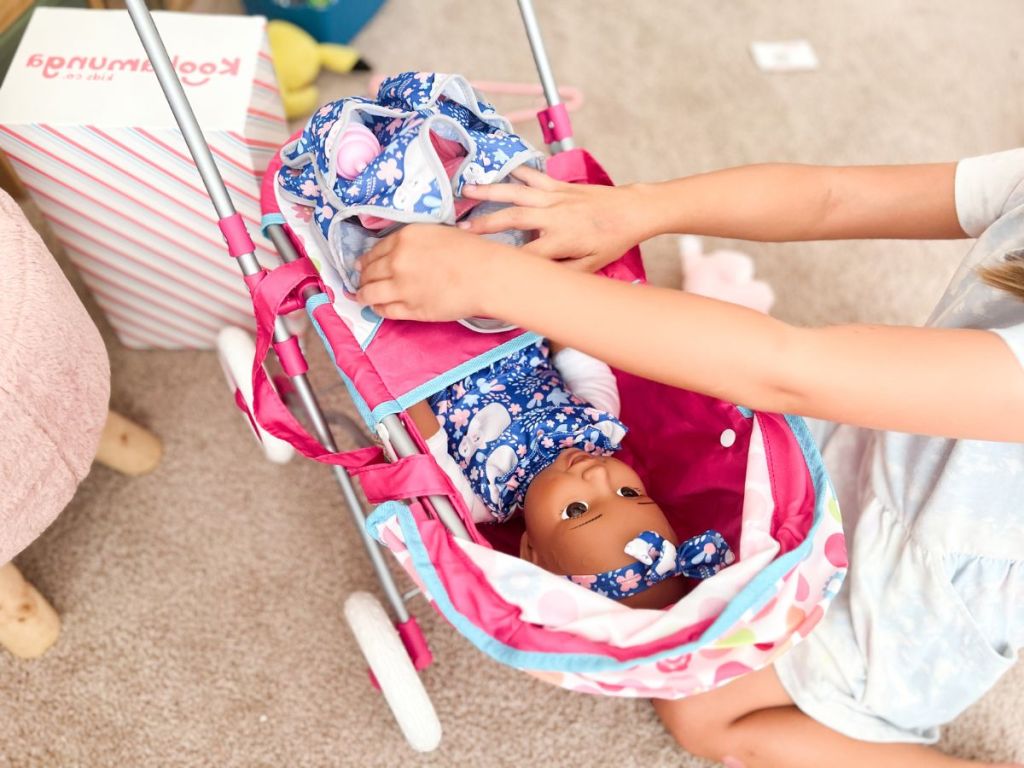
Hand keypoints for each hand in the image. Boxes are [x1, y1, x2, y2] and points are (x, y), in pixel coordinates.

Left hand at [355, 224, 507, 321]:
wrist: (485, 276)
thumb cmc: (470, 251)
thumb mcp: (437, 233)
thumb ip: (413, 241)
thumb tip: (397, 251)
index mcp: (404, 238)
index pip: (374, 251)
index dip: (366, 260)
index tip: (362, 265)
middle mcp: (396, 261)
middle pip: (369, 271)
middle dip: (363, 277)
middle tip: (362, 281)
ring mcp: (401, 287)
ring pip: (370, 293)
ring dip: (362, 294)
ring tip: (361, 296)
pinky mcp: (410, 309)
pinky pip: (385, 310)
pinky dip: (377, 308)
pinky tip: (377, 307)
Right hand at [459, 166, 651, 271]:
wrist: (631, 211)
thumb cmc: (611, 241)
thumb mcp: (591, 267)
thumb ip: (563, 273)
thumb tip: (536, 280)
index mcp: (562, 240)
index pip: (527, 252)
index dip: (504, 258)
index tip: (482, 262)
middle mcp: (555, 216)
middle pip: (514, 219)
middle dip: (485, 223)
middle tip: (460, 229)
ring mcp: (556, 197)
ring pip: (518, 192)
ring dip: (491, 191)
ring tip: (466, 190)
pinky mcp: (559, 185)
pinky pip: (533, 177)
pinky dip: (515, 172)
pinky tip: (498, 169)